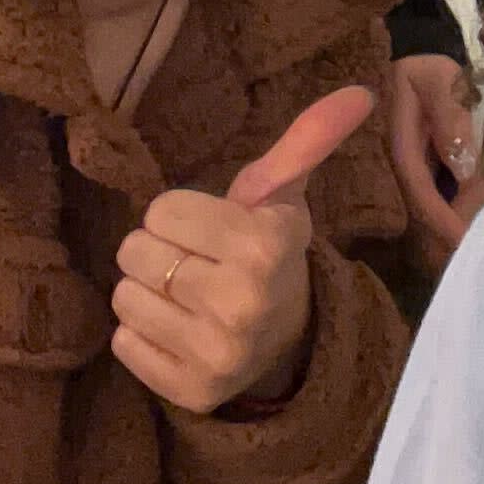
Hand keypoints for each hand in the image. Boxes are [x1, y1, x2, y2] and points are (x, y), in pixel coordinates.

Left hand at [113, 86, 376, 413]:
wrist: (285, 340)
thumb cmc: (268, 252)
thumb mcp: (284, 196)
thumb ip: (308, 140)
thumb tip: (360, 90)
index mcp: (266, 245)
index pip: (161, 210)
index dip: (181, 216)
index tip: (212, 231)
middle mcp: (243, 302)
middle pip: (134, 251)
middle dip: (159, 250)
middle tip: (195, 263)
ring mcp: (216, 355)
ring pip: (124, 298)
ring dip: (148, 292)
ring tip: (185, 296)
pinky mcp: (190, 393)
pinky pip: (123, 345)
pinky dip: (142, 337)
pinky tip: (178, 332)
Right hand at [387, 54, 481, 263]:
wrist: (420, 49)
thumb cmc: (429, 65)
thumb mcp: (440, 83)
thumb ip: (450, 120)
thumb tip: (463, 169)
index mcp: (402, 148)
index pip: (421, 197)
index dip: (444, 222)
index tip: (466, 242)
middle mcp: (405, 162)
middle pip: (428, 208)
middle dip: (455, 225)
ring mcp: (416, 162)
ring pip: (438, 199)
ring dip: (462, 212)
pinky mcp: (428, 158)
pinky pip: (445, 185)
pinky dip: (464, 195)